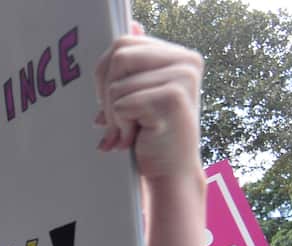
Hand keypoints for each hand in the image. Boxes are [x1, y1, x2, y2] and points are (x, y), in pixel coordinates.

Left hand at [94, 27, 202, 181]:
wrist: (169, 174)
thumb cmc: (150, 137)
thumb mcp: (139, 95)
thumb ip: (135, 65)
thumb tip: (132, 25)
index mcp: (179, 55)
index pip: (123, 42)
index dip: (105, 73)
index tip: (112, 101)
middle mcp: (186, 61)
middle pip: (118, 56)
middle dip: (106, 93)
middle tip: (115, 120)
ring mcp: (182, 78)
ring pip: (117, 84)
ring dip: (113, 116)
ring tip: (129, 132)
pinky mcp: (172, 98)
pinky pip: (122, 104)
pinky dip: (120, 127)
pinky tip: (134, 139)